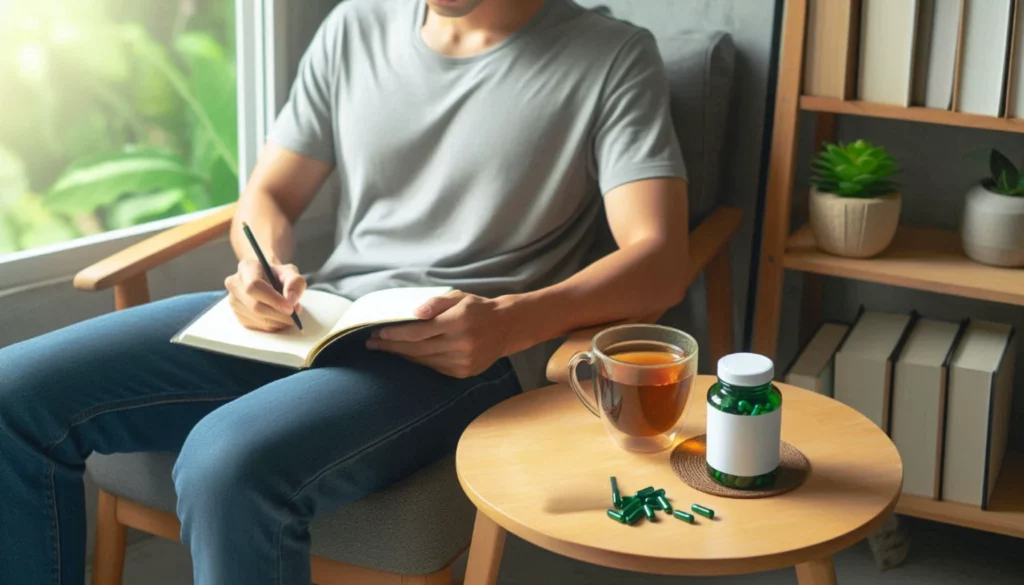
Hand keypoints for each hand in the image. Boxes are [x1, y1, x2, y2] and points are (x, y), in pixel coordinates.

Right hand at [224, 259, 305, 331]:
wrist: (267, 279)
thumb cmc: (278, 275)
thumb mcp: (290, 272)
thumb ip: (294, 282)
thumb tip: (291, 301)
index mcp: (246, 268)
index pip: (254, 286)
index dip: (273, 299)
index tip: (290, 307)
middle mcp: (235, 284)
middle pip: (255, 305)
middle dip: (278, 313)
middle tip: (294, 315)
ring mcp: (233, 301)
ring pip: (256, 318)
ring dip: (277, 321)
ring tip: (289, 316)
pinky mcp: (237, 315)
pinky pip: (256, 326)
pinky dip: (272, 325)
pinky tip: (279, 319)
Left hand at [367, 290, 517, 378]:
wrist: (507, 327)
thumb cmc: (477, 308)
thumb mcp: (458, 297)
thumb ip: (436, 303)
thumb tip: (414, 313)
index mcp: (457, 322)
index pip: (418, 331)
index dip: (395, 333)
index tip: (377, 333)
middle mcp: (460, 344)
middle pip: (416, 348)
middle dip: (391, 346)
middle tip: (372, 344)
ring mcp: (462, 361)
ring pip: (423, 360)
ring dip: (402, 355)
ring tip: (385, 349)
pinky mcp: (463, 372)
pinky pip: (434, 367)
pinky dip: (419, 361)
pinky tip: (407, 355)